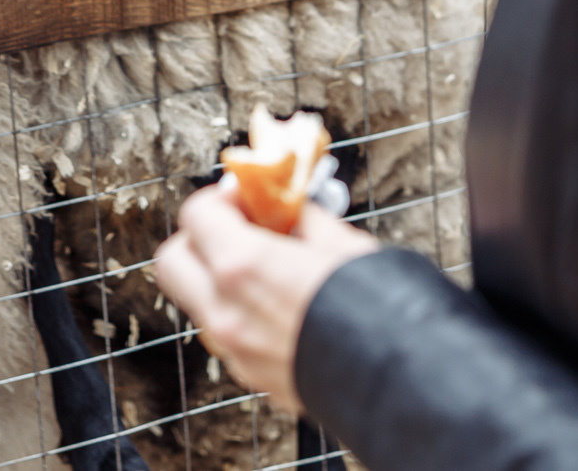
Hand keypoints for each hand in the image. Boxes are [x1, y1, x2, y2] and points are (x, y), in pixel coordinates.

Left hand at [153, 180, 378, 414]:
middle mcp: (226, 312)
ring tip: (268, 269)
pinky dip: (240, 312)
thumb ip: (303, 220)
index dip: (220, 197)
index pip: (196, 215)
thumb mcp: (344, 244)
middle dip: (199, 237)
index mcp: (243, 268)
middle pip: (172, 261)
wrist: (404, 382)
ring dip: (218, 278)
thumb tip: (290, 207)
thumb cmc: (381, 310)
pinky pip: (227, 334)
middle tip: (238, 228)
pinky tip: (281, 305)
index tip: (247, 196)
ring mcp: (235, 351)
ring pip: (197, 301)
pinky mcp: (252, 377)